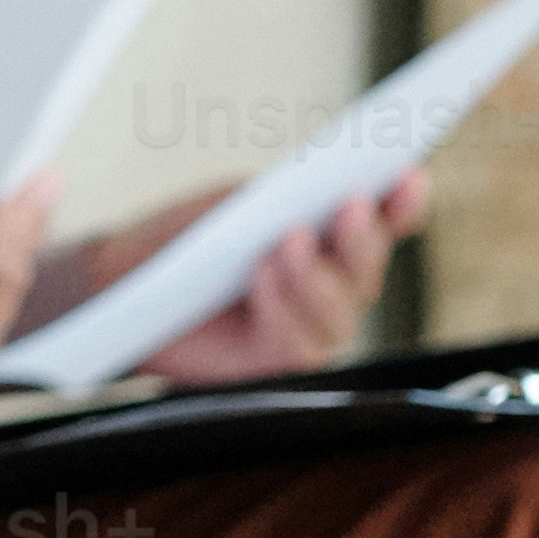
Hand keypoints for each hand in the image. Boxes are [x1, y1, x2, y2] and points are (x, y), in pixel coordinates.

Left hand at [135, 169, 417, 386]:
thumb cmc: (188, 239)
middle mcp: (335, 286)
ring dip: (315, 274)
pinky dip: (281, 307)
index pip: (385, 223)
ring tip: (287, 242)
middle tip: (349, 206)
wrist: (129, 283)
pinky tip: (261, 277)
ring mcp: (313, 327)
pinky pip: (300, 344)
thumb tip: (334, 187)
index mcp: (333, 239)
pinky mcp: (281, 363)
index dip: (403, 203)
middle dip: (362, 238)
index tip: (409, 174)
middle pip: (368, 268)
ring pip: (340, 310)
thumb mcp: (237, 205)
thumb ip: (289, 198)